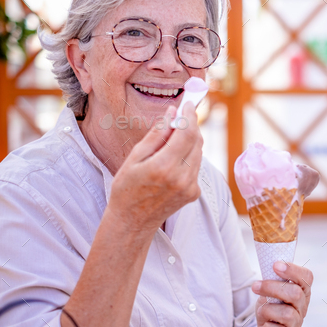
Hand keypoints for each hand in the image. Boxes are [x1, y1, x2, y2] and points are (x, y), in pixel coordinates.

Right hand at [107, 102, 202, 235]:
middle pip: (197, 141)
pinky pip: (196, 167)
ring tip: (171, 142)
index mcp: (163, 167)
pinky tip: (172, 162)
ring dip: (190, 142)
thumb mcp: (134, 157)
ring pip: (199, 153)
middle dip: (191, 126)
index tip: (189, 104)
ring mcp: (191, 187)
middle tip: (181, 117)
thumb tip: (172, 112)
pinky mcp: (195, 193)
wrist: (132, 222)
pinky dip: (188, 157)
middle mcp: (181, 178)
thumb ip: (156, 134)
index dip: (190, 116)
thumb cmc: (127, 188)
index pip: (187, 133)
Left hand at [251, 261, 313, 326]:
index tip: (275, 265)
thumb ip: (272, 281)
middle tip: (256, 286)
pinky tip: (265, 326)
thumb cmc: (271, 309)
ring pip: (286, 313)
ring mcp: (297, 324)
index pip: (306, 277)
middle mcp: (302, 307)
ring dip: (267, 309)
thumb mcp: (270, 292)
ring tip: (261, 310)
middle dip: (272, 287)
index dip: (293, 270)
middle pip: (295, 293)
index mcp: (301, 291)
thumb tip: (268, 268)